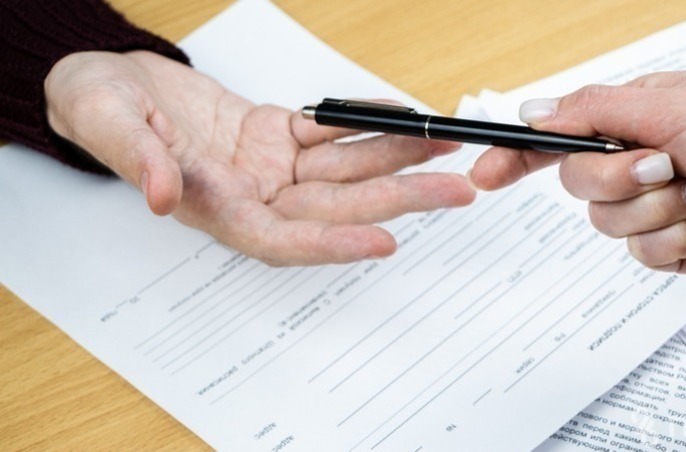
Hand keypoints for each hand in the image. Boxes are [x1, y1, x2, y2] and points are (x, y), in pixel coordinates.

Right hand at [45, 51, 474, 265]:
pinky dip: (363, 122)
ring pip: (343, 167)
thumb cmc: (98, 106)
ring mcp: (268, 167)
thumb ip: (138, 161)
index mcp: (214, 208)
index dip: (334, 245)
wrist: (110, 83)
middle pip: (334, 206)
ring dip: (395, 158)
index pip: (282, 240)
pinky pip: (328, 131)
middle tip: (453, 191)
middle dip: (397, 199)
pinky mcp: (275, 136)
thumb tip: (164, 198)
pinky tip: (397, 116)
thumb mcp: (103, 123)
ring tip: (443, 149)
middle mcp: (251, 196)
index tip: (385, 241)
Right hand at [470, 70, 685, 280]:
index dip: (516, 157)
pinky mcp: (673, 246)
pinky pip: (643, 254)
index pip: (557, 141)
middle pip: (578, 185)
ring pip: (608, 225)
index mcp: (631, 123)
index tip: (486, 174)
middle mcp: (637, 165)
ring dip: (658, 209)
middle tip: (663, 164)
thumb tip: (535, 114)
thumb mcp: (668, 104)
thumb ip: (592, 110)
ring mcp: (653, 208)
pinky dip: (677, 238)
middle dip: (620, 179)